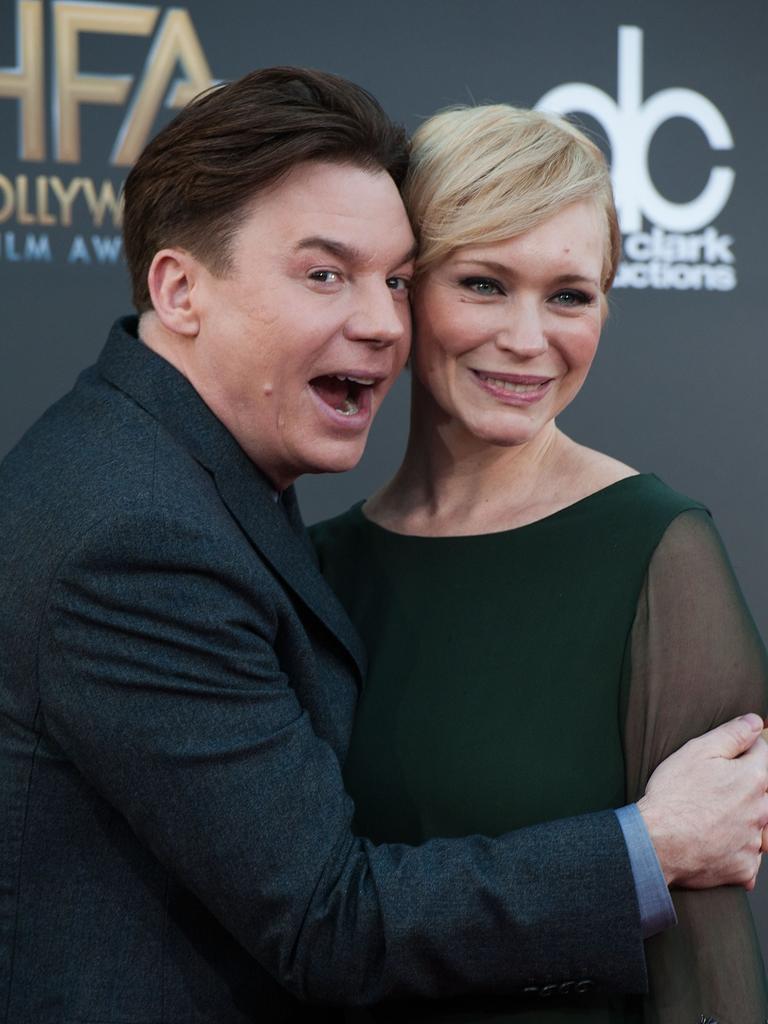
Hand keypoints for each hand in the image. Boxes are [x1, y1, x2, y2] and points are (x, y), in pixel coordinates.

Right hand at [637, 713, 767, 890]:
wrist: (656, 843)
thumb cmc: (673, 796)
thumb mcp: (696, 752)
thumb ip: (732, 735)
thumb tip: (755, 722)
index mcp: (754, 778)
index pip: (762, 753)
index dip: (741, 751)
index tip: (724, 758)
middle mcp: (762, 810)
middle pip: (763, 791)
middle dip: (743, 787)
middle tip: (712, 791)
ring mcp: (755, 842)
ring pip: (757, 825)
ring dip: (742, 820)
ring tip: (712, 818)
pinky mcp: (745, 868)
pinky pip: (748, 856)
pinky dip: (735, 849)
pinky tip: (712, 842)